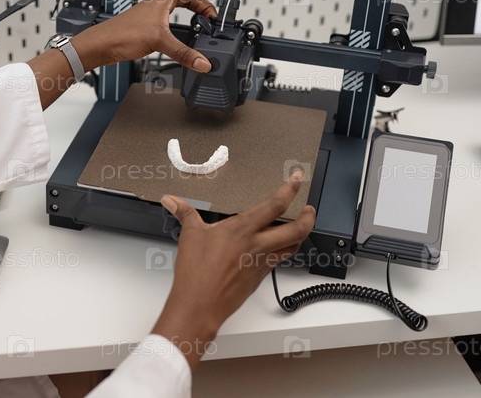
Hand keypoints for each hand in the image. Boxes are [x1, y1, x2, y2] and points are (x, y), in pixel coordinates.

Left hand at [73, 0, 221, 72]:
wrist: (101, 45)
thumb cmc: (122, 34)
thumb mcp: (159, 41)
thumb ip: (183, 53)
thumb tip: (202, 62)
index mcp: (162, 0)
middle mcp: (157, 6)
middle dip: (201, 4)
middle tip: (212, 16)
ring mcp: (152, 16)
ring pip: (177, 9)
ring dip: (191, 14)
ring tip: (201, 23)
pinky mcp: (147, 28)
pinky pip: (169, 22)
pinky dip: (180, 26)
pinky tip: (181, 36)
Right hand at [151, 171, 315, 368]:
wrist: (201, 305)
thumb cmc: (196, 273)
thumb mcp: (190, 236)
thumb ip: (185, 213)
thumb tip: (172, 201)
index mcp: (243, 229)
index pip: (276, 205)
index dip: (291, 189)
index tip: (298, 178)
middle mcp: (258, 245)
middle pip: (298, 229)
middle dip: (309, 216)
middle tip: (310, 208)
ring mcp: (262, 263)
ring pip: (293, 247)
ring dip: (301, 235)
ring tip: (300, 227)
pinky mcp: (259, 277)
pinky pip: (279, 260)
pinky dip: (283, 251)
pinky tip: (275, 249)